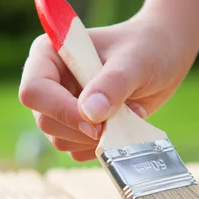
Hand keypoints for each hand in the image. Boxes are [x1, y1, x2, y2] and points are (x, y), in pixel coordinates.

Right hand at [19, 12, 196, 161]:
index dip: (61, 110)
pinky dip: (103, 145)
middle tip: (121, 116)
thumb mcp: (135, 61)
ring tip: (129, 113)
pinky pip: (78, 151)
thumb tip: (89, 114)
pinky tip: (124, 124)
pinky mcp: (76, 128)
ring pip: (61, 141)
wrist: (164, 57)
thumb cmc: (148, 47)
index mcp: (49, 55)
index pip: (34, 91)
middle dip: (84, 128)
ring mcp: (61, 107)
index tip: (95, 119)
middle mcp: (49, 83)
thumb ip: (112, 84)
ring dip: (98, 137)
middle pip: (45, 121)